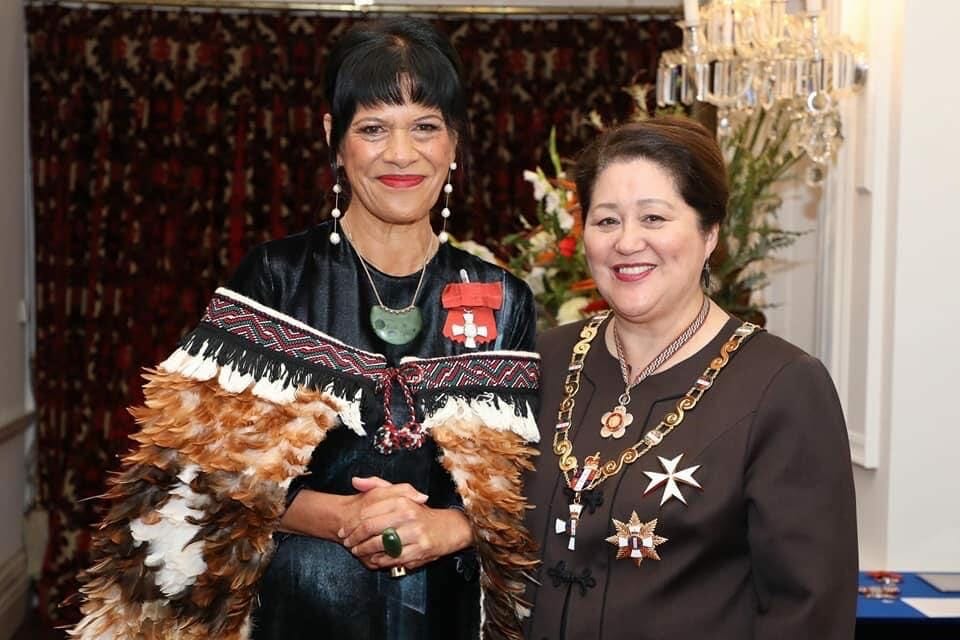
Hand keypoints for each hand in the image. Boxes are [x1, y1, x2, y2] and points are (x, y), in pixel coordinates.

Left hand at [339, 477, 472, 571]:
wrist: (449, 528)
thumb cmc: (420, 511)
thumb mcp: (401, 493)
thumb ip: (376, 485)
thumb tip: (354, 481)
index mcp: (401, 500)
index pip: (368, 513)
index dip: (352, 524)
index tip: (344, 530)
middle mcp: (408, 515)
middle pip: (371, 528)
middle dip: (355, 538)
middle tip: (347, 543)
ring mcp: (415, 533)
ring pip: (380, 545)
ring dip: (364, 550)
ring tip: (357, 551)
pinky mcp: (420, 550)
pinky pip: (393, 558)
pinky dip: (380, 560)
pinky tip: (374, 559)